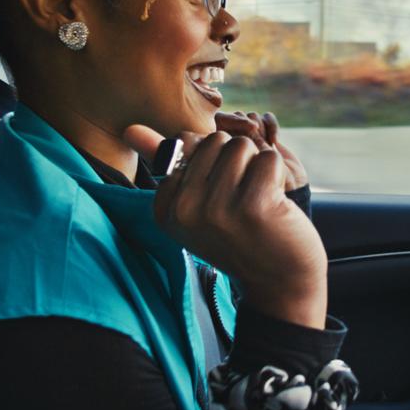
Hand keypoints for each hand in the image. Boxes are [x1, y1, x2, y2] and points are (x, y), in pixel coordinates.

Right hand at [123, 127, 327, 328]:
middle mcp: (185, 210)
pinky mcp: (254, 206)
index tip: (220, 203)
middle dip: (236, 161)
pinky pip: (267, 158)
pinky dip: (278, 175)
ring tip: (259, 201)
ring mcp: (217, 209)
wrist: (279, 281)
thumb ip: (169, 164)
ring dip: (257, 167)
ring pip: (241, 146)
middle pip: (215, 141)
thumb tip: (130, 129)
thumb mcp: (197, 205)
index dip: (214, 164)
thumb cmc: (241, 235)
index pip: (186, 144)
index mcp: (165, 209)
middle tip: (243, 200)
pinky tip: (276, 204)